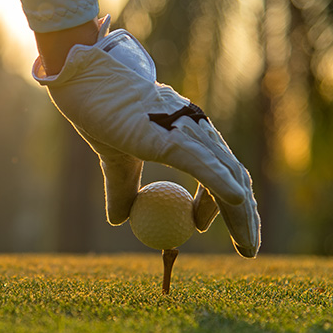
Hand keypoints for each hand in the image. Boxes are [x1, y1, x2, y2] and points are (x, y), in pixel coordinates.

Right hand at [33, 21, 259, 256]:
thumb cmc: (100, 111)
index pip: (220, 172)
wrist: (85, 80)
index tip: (199, 227)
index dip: (219, 205)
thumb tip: (119, 220)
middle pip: (234, 178)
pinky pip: (204, 166)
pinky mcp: (173, 136)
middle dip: (246, 218)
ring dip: (241, 216)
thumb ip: (122, 188)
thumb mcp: (115, 159)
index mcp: (187, 133)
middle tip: (247, 251)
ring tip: (247, 249)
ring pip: (227, 178)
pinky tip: (236, 203)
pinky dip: (222, 186)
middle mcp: (197, 130)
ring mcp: (189, 131)